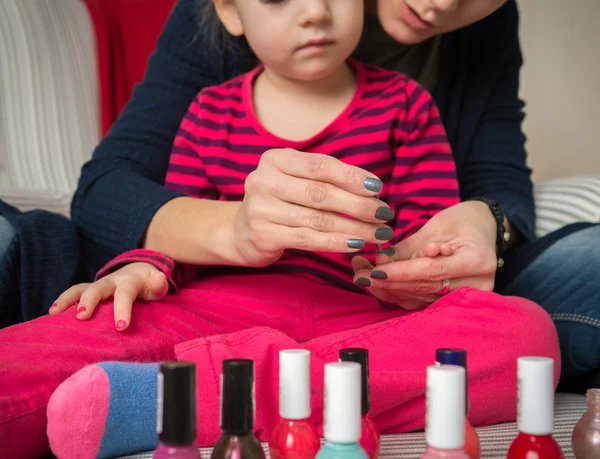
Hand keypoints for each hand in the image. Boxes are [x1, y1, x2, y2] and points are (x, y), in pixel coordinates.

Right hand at [49, 262, 168, 330]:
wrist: (138, 271)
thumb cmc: (148, 285)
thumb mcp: (156, 285)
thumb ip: (159, 284)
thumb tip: (160, 279)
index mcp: (129, 283)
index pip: (125, 295)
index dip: (122, 310)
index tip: (121, 327)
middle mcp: (110, 282)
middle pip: (97, 288)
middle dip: (89, 301)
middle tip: (82, 317)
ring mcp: (97, 286)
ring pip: (80, 289)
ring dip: (67, 300)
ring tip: (55, 313)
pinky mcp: (88, 290)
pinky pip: (73, 293)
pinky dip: (62, 301)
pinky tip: (52, 314)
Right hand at [232, 149, 395, 266]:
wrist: (240, 231)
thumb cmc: (279, 202)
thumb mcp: (294, 180)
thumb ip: (324, 179)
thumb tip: (372, 188)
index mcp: (275, 159)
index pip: (321, 166)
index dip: (352, 176)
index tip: (378, 188)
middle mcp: (264, 180)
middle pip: (322, 193)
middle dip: (359, 205)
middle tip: (384, 214)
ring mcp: (261, 209)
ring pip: (319, 219)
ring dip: (355, 227)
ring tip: (379, 233)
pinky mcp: (264, 235)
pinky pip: (309, 239)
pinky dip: (337, 242)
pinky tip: (357, 244)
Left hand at [352, 201, 497, 309]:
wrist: (484, 228)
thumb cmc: (462, 221)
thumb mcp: (436, 226)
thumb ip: (409, 248)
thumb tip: (379, 262)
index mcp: (477, 260)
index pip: (432, 271)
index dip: (401, 272)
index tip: (374, 270)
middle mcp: (478, 284)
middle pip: (425, 288)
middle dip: (388, 282)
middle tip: (359, 274)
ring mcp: (470, 296)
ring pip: (421, 298)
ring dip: (389, 289)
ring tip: (363, 276)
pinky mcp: (456, 301)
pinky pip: (423, 301)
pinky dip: (399, 294)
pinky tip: (378, 285)